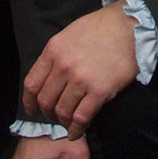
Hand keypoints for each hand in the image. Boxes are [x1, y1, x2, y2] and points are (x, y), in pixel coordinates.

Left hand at [22, 1, 138, 137]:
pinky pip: (81, 117)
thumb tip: (47, 79)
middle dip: (48, 114)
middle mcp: (64, 66)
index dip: (29, 102)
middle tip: (55, 117)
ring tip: (68, 123)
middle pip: (46, 101)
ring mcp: (81, 79)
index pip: (32, 84)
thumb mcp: (68, 35)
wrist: (128, 27)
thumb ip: (55, 57)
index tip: (33, 110)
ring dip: (63, 122)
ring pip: (62, 112)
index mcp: (53, 51)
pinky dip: (77, 129)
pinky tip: (76, 132)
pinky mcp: (100, 91)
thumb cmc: (99, 29)